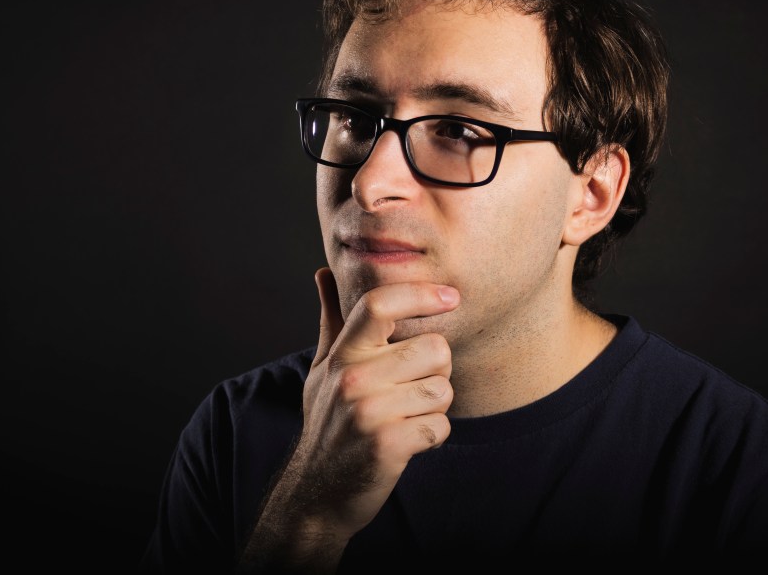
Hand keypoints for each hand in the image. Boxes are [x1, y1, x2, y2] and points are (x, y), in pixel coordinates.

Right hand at [237, 267, 458, 571]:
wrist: (317, 493)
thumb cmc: (328, 424)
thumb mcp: (323, 371)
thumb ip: (331, 322)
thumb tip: (323, 273)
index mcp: (342, 354)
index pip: (379, 304)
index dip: (420, 294)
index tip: (450, 298)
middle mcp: (352, 377)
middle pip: (435, 349)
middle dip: (436, 372)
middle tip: (411, 392)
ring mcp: (369, 411)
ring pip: (443, 389)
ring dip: (434, 409)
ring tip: (406, 419)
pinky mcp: (388, 444)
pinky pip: (441, 425)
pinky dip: (433, 437)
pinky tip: (409, 442)